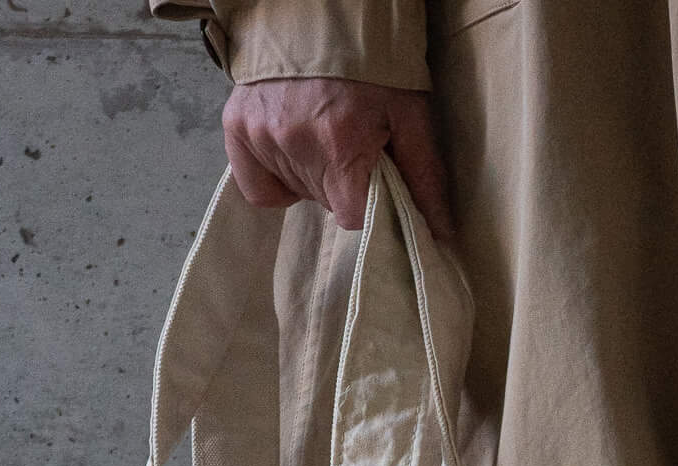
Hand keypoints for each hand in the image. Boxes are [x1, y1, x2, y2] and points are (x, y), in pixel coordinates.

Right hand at [222, 78, 452, 241]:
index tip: (373, 177)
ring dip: (313, 175)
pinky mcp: (237, 127)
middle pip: (325, 203)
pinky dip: (275, 177)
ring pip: (296, 192)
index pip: (352, 217)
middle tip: (351, 144)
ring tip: (323, 133)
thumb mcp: (410, 113)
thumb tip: (440, 232)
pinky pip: (256, 185)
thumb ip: (423, 176)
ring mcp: (261, 136)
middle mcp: (295, 144)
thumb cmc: (374, 64)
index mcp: (340, 147)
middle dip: (343, 184)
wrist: (323, 11)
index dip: (367, 204)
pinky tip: (293, 152)